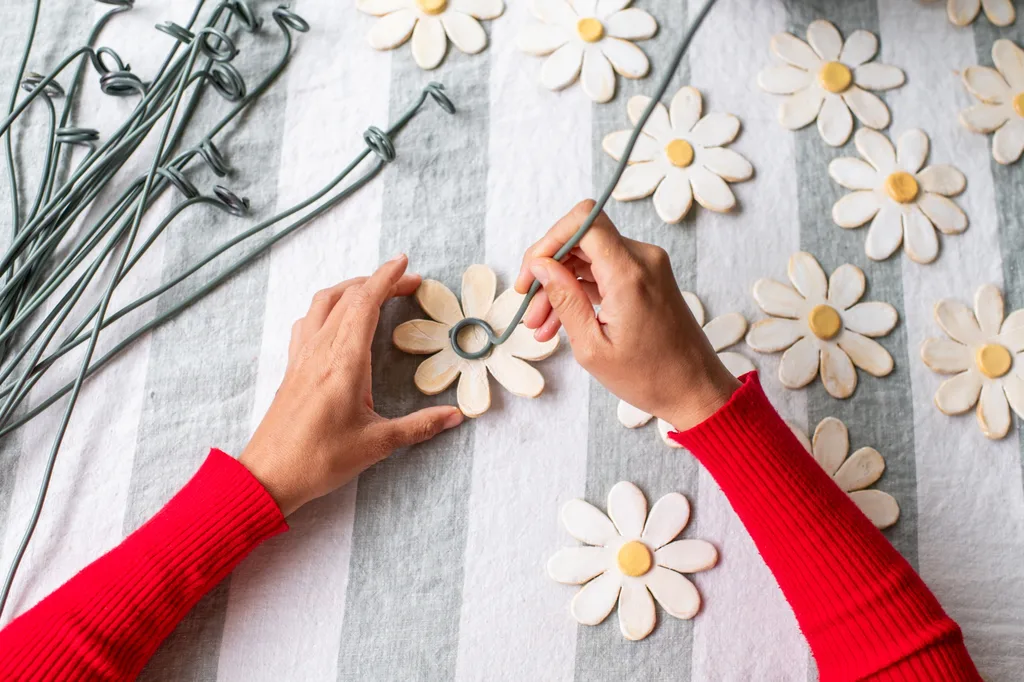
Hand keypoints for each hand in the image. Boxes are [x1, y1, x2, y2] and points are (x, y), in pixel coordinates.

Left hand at [240, 255, 462, 515]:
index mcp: (345, 360)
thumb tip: (456, 416)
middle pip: (348, 296)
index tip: (406, 264)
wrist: (268, 476)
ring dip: (350, 288)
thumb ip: (420, 426)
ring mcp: (302, 356)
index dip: (387, 278)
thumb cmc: (320, 460)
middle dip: (378, 281)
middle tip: (406, 282)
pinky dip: (327, 307)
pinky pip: (308, 322)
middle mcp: (321, 350)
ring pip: (323, 303)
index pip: (365, 303)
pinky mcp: (292, 368)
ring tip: (373, 291)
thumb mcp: (377, 444)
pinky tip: (336, 319)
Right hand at [515, 200, 739, 431]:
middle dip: (548, 270)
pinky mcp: (647, 277)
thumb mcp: (592, 346)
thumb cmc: (648, 377)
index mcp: (629, 274)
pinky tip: (559, 322)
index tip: (531, 274)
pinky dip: (580, 291)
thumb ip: (564, 299)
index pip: (583, 221)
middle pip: (581, 238)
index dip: (549, 241)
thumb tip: (541, 266)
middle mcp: (642, 259)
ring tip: (540, 326)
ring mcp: (647, 266)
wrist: (694, 390)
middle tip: (529, 308)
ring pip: (588, 257)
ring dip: (560, 286)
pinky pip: (604, 271)